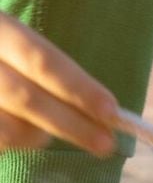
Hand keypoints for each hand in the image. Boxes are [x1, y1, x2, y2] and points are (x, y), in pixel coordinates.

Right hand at [0, 11, 119, 157]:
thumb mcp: (8, 37)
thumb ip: (38, 65)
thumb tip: (98, 108)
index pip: (43, 60)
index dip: (79, 88)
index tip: (112, 111)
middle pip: (27, 98)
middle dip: (71, 125)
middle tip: (106, 145)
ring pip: (6, 130)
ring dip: (36, 138)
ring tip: (47, 136)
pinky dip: (7, 145)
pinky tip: (15, 137)